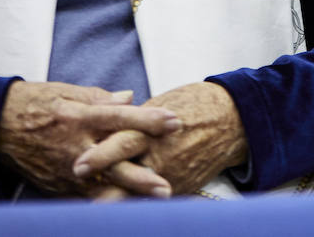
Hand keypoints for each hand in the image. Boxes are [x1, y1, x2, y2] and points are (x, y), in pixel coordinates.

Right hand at [0, 81, 180, 197]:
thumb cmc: (36, 103)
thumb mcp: (68, 93)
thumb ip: (101, 98)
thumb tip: (131, 98)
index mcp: (79, 116)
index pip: (119, 117)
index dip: (148, 119)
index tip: (175, 121)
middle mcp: (74, 145)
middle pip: (113, 161)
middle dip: (140, 176)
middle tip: (166, 186)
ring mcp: (65, 169)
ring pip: (102, 186)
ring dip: (128, 195)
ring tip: (154, 202)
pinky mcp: (56, 185)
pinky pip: (84, 197)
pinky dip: (106, 203)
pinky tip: (127, 211)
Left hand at [73, 82, 247, 197]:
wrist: (235, 121)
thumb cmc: (196, 106)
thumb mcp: (164, 105)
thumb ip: (134, 120)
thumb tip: (106, 125)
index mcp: (156, 129)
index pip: (124, 143)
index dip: (101, 155)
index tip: (78, 165)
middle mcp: (162, 154)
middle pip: (127, 172)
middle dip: (103, 183)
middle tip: (80, 193)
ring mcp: (171, 174)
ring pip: (138, 192)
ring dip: (115, 200)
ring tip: (94, 208)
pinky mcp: (179, 187)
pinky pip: (152, 200)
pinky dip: (134, 204)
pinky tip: (115, 209)